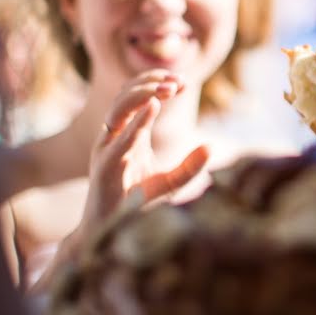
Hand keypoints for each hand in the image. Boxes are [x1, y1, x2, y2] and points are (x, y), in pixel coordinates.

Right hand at [81, 70, 208, 234]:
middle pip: (127, 95)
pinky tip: (153, 106)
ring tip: (168, 90)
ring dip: (143, 94)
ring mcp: (108, 149)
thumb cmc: (138, 204)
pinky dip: (136, 121)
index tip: (184, 83)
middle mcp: (116, 137)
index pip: (141, 98)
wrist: (114, 233)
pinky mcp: (104, 166)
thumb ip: (190, 165)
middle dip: (151, 82)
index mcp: (131, 135)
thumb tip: (210, 146)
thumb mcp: (172, 182)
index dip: (159, 84)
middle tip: (178, 82)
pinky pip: (119, 138)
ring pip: (118, 109)